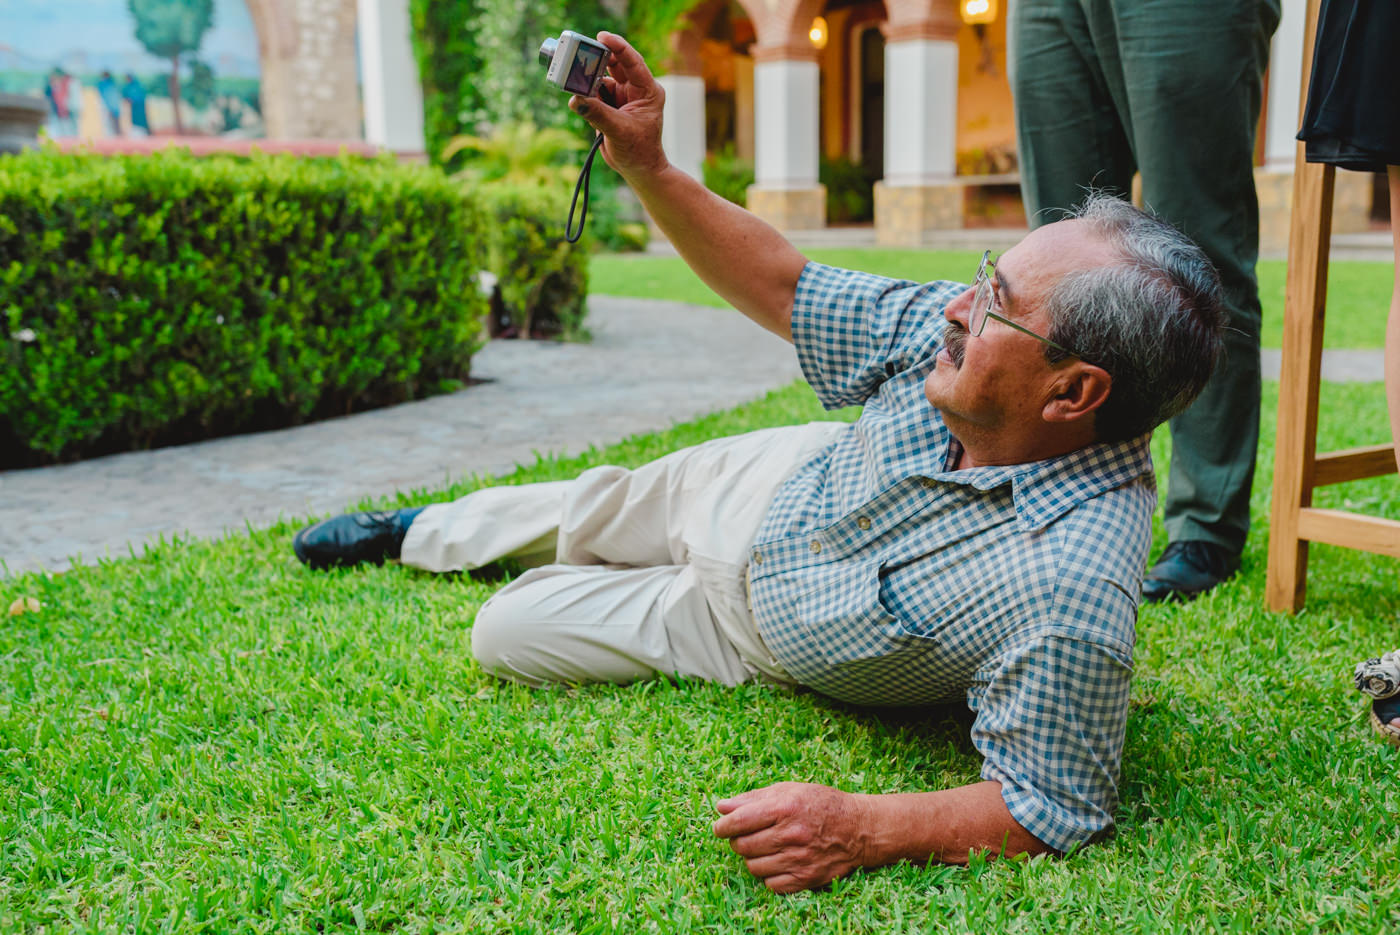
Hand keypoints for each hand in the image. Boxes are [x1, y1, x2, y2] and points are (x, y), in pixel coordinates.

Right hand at [568, 32, 668, 179]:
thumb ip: (597, 114)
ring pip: (601, 79)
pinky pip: (594, 94)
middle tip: (580, 53)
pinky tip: (580, 99)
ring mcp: (622, 97)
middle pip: (614, 65)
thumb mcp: (619, 131)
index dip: (617, 46)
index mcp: (647, 91)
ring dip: (588, 80)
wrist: (639, 170)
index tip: (602, 36)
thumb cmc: (639, 152)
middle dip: (597, 60)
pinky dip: (586, 95)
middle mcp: (635, 90)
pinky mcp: (610, 106)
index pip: (632, 62)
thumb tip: (576, 99)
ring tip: (575, 82)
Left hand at [712, 782, 871, 892]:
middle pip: (742, 846)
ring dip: (752, 858)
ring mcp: (798, 859)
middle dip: (737, 841)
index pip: (739, 821)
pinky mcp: (806, 879)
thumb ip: (753, 798)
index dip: (722, 826)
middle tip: (744, 836)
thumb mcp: (789, 790)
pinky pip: (771, 885)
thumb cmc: (821, 804)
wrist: (859, 828)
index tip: (719, 827)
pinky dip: (768, 875)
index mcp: (784, 808)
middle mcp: (790, 834)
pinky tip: (777, 862)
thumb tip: (721, 807)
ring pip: (753, 867)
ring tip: (764, 848)